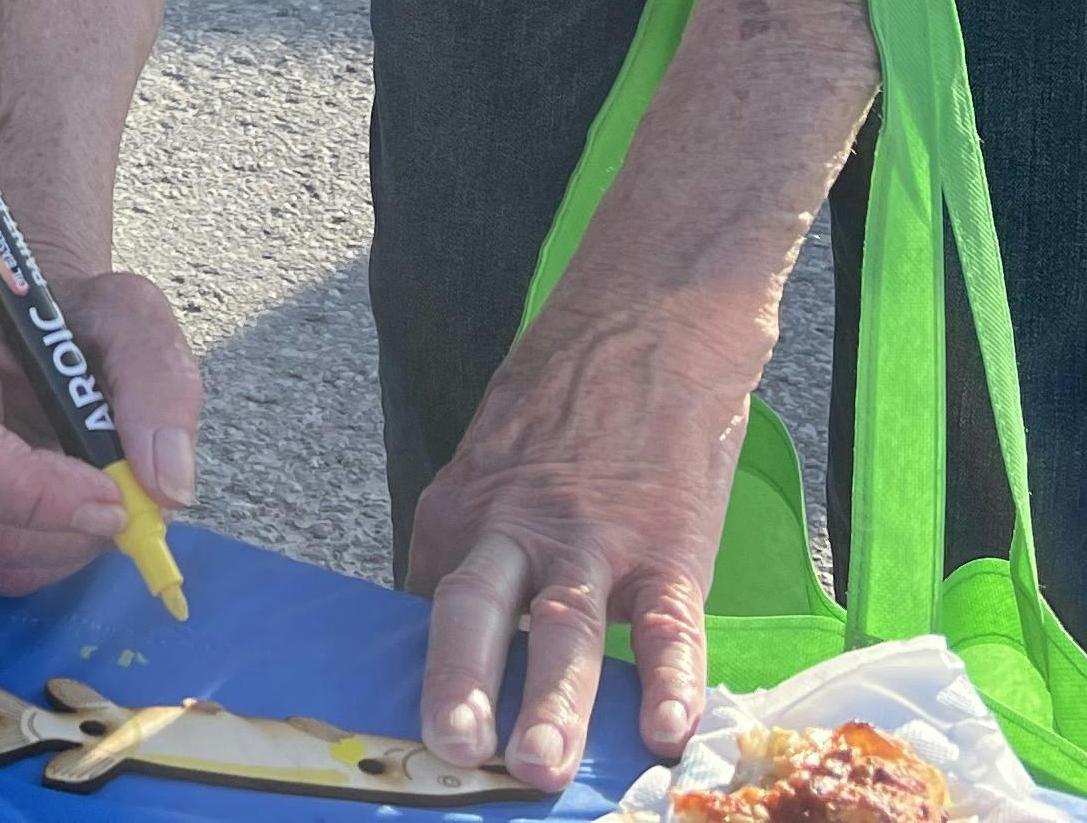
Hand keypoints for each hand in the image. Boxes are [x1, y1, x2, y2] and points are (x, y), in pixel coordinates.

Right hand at [0, 268, 197, 592]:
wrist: (23, 328)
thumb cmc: (68, 315)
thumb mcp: (127, 314)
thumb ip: (157, 382)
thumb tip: (167, 488)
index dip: (38, 496)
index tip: (115, 496)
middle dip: (70, 528)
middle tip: (127, 500)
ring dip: (65, 544)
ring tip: (98, 493)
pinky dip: (44, 554)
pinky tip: (63, 508)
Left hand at [404, 298, 759, 789]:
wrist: (650, 318)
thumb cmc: (566, 398)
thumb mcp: (491, 458)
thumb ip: (473, 544)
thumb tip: (449, 635)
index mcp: (460, 510)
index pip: (428, 610)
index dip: (424, 680)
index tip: (416, 745)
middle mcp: (515, 526)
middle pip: (476, 610)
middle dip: (461, 685)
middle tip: (453, 753)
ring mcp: (594, 538)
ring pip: (565, 627)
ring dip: (554, 701)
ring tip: (541, 767)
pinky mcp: (669, 546)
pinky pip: (667, 624)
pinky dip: (667, 680)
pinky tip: (664, 730)